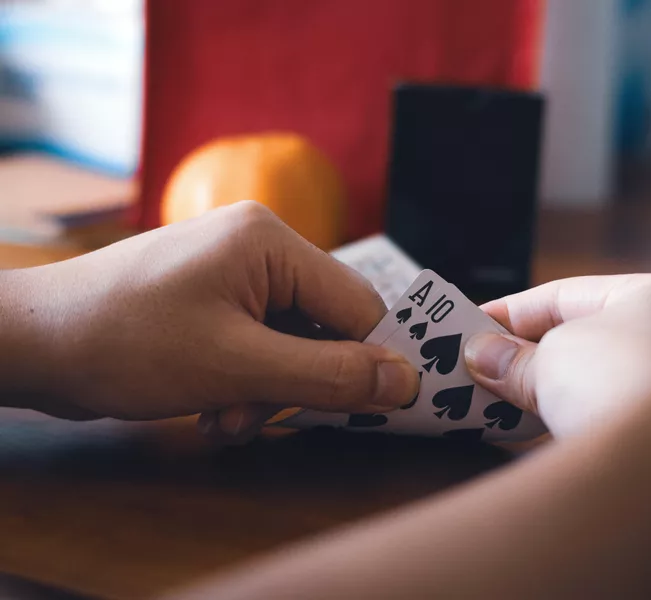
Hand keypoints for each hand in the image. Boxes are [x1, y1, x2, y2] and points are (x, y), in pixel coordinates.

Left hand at [0, 201, 418, 440]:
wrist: (31, 343)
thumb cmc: (127, 343)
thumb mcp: (237, 367)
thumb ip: (328, 375)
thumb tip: (405, 382)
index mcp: (272, 241)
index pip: (358, 305)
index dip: (369, 361)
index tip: (371, 411)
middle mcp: (259, 248)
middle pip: (324, 325)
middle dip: (300, 382)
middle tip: (262, 417)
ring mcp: (234, 273)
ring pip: (292, 343)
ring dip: (270, 391)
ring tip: (226, 417)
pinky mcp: (214, 300)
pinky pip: (259, 345)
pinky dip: (247, 383)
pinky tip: (214, 407)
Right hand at [466, 273, 650, 437]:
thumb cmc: (616, 381)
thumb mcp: (549, 358)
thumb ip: (514, 358)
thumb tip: (484, 356)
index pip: (571, 295)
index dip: (512, 312)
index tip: (473, 327)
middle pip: (595, 342)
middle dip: (536, 357)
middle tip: (487, 369)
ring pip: (613, 388)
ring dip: (561, 395)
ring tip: (510, 406)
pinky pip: (629, 428)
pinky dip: (589, 427)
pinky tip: (553, 437)